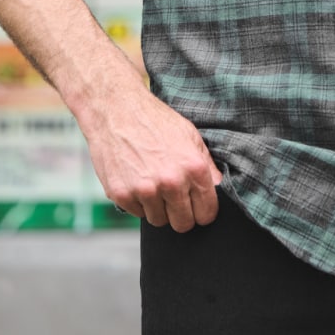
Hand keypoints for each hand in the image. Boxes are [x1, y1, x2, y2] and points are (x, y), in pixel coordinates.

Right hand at [84, 77, 221, 231]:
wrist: (116, 109)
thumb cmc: (154, 120)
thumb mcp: (189, 134)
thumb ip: (207, 164)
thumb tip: (218, 187)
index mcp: (193, 167)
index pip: (207, 214)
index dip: (203, 211)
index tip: (196, 205)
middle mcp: (171, 182)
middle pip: (183, 224)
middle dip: (180, 214)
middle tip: (173, 197)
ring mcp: (145, 190)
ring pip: (158, 221)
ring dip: (157, 208)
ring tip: (152, 182)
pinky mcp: (122, 195)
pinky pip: (136, 214)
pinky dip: (137, 202)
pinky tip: (136, 179)